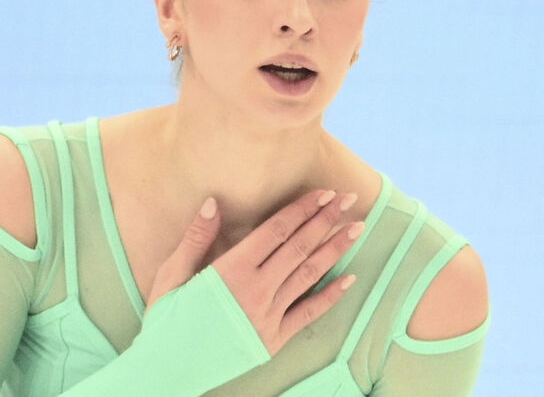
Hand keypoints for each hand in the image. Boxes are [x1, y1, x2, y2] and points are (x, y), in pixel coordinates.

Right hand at [144, 189, 362, 355]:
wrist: (167, 373)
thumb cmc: (165, 320)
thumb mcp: (171, 275)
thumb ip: (195, 237)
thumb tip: (213, 202)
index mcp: (230, 270)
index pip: (276, 230)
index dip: (302, 209)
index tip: (323, 193)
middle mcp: (255, 291)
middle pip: (299, 246)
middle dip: (326, 220)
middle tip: (349, 199)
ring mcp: (268, 317)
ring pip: (309, 274)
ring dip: (335, 249)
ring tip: (356, 228)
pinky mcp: (274, 340)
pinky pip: (308, 313)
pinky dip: (330, 295)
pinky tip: (349, 278)